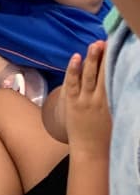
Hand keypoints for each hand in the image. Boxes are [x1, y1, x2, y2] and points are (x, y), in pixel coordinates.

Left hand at [64, 39, 110, 160]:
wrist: (91, 153)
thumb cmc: (107, 135)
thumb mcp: (117, 115)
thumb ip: (118, 99)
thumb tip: (123, 82)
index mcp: (112, 103)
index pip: (115, 78)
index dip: (117, 63)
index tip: (121, 50)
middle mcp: (100, 100)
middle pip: (104, 74)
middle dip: (106, 57)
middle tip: (110, 41)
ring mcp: (85, 101)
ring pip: (89, 76)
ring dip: (92, 59)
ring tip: (96, 44)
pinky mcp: (71, 103)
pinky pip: (72, 84)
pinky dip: (74, 70)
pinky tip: (76, 57)